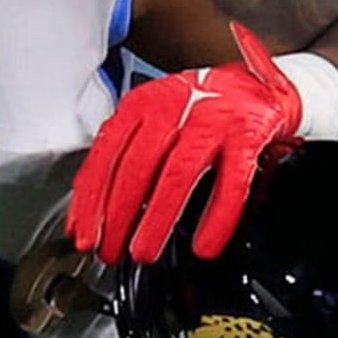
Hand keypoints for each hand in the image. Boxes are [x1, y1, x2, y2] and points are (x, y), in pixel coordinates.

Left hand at [68, 22, 301, 262]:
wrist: (254, 86)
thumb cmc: (198, 107)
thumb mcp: (154, 117)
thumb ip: (123, 154)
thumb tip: (90, 208)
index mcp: (143, 104)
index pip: (106, 155)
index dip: (91, 200)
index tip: (83, 234)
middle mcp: (174, 108)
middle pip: (136, 167)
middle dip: (118, 217)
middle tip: (111, 251)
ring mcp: (211, 121)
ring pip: (177, 176)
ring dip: (157, 220)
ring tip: (144, 252)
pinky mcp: (247, 136)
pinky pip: (231, 184)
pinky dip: (217, 219)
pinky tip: (204, 245)